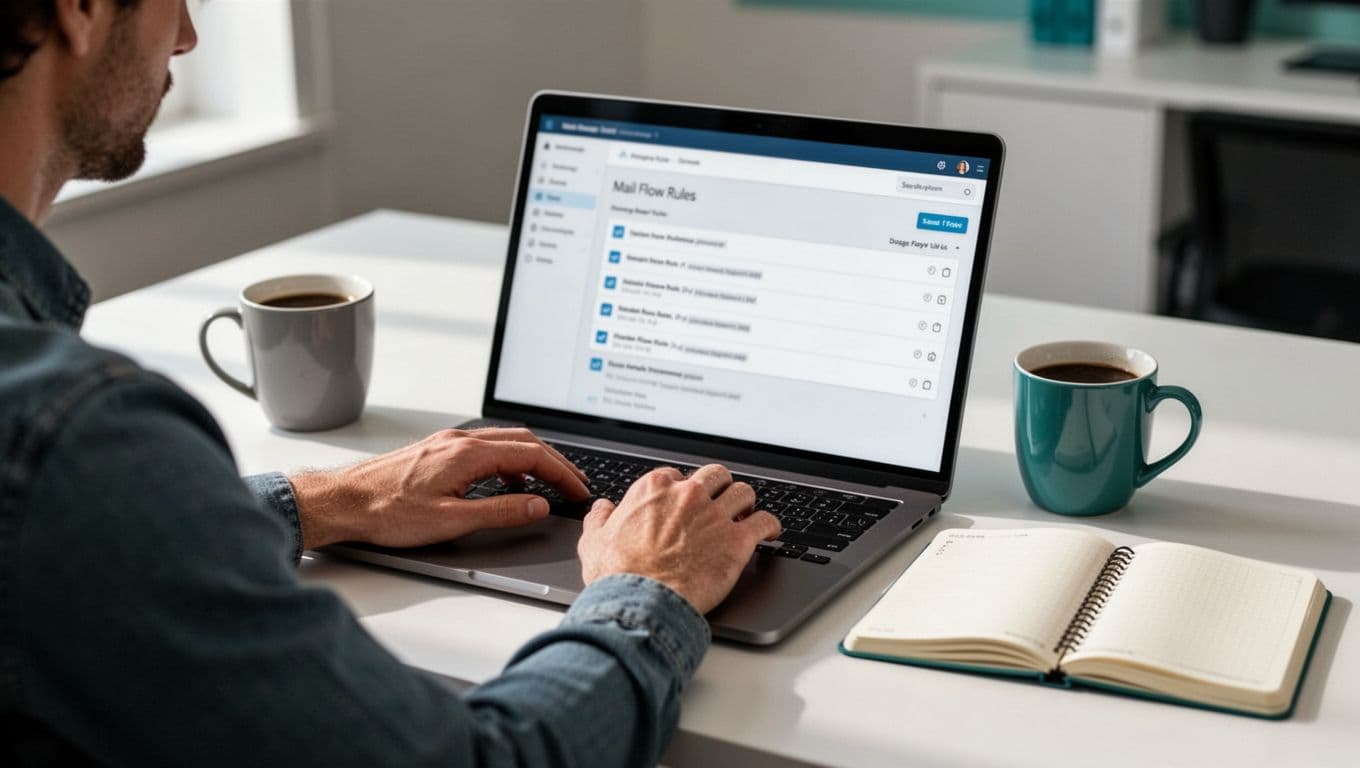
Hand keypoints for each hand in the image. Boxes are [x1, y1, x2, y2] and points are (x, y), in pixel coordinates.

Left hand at [290, 428, 589, 549]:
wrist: (342, 502)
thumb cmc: (386, 512)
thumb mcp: (451, 521)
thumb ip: (500, 512)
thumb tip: (537, 505)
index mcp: (468, 453)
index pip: (532, 455)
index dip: (562, 473)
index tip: (578, 490)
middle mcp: (460, 441)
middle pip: (523, 442)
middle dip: (555, 462)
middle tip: (574, 484)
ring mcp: (448, 443)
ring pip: (505, 443)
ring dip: (532, 460)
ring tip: (548, 484)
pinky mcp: (437, 451)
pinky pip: (485, 449)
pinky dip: (508, 463)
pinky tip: (506, 483)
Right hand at [578, 464, 780, 613]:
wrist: (642, 601)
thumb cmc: (617, 575)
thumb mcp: (593, 541)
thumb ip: (599, 519)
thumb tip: (601, 508)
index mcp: (655, 489)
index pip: (678, 476)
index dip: (683, 492)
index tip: (686, 506)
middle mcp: (688, 495)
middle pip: (715, 476)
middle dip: (719, 489)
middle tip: (719, 505)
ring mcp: (715, 515)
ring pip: (744, 492)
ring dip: (746, 503)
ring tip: (745, 516)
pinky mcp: (737, 540)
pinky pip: (765, 521)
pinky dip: (770, 526)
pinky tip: (769, 532)